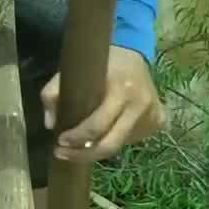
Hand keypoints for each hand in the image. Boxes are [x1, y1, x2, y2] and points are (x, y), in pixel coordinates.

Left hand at [41, 46, 163, 161]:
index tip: (59, 142)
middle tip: (63, 154)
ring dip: (97, 148)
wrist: (134, 54)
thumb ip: (55, 92)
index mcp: (122, 90)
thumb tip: (50, 124)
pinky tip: (103, 133)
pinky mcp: (158, 121)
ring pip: (120, 144)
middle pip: (111, 145)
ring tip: (80, 144)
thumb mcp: (75, 70)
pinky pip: (131, 139)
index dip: (76, 139)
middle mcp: (142, 105)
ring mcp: (152, 115)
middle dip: (84, 155)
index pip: (97, 126)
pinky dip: (114, 139)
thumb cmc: (101, 62)